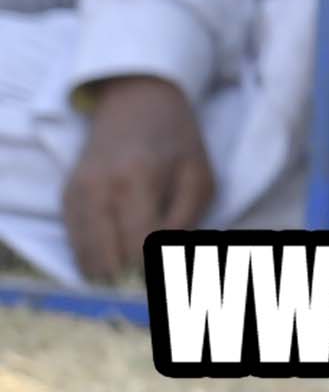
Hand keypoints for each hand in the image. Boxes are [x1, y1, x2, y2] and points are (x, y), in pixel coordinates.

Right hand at [60, 77, 210, 286]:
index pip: (140, 244)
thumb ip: (186, 220)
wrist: (136, 104)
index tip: (169, 281)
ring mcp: (78, 193)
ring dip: (110, 275)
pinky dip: (92, 260)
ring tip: (134, 280)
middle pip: (110, 257)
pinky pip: (75, 242)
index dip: (156, 270)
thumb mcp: (199, 177)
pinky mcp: (67, 197)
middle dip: (132, 278)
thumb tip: (169, 259)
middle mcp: (100, 189)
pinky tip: (113, 266)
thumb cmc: (177, 143)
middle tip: (152, 286)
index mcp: (138, 181)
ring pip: (87, 256)